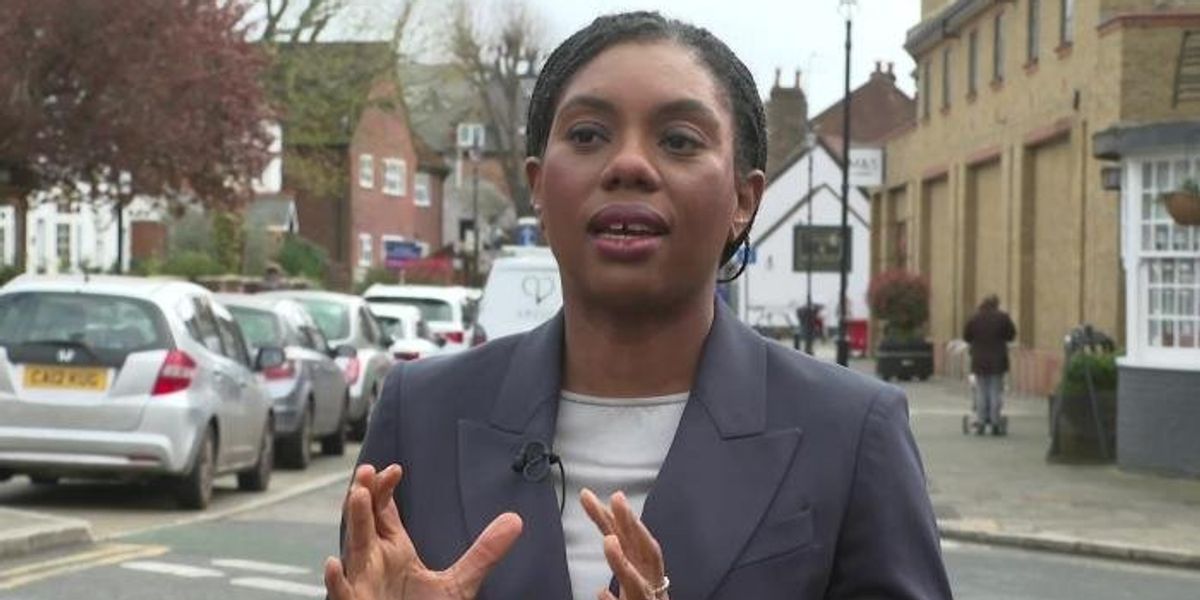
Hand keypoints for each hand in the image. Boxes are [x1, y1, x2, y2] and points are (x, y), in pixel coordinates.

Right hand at [324, 464, 523, 599]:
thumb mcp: (460, 583)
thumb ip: (483, 552)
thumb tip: (515, 522)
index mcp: (394, 551)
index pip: (385, 513)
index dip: (385, 489)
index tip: (394, 469)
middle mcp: (375, 562)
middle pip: (366, 522)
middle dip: (365, 496)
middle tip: (367, 471)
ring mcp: (363, 584)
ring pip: (353, 549)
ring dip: (353, 522)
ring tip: (357, 496)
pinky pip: (342, 593)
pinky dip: (336, 580)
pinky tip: (333, 563)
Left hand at [580, 489, 669, 599]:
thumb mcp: (632, 581)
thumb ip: (621, 559)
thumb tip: (608, 533)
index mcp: (643, 568)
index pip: (625, 538)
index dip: (607, 515)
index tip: (585, 495)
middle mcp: (649, 581)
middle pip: (642, 549)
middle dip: (631, 524)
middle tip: (616, 498)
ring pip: (637, 582)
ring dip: (623, 562)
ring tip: (609, 542)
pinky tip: (601, 593)